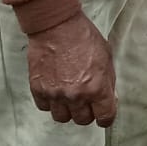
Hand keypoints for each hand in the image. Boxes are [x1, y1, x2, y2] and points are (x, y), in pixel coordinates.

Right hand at [26, 10, 116, 126]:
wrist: (57, 25)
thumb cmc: (84, 37)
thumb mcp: (106, 57)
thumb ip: (107, 81)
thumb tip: (108, 98)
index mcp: (97, 88)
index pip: (105, 117)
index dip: (106, 118)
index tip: (104, 116)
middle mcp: (76, 95)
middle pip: (83, 120)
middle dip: (87, 112)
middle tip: (87, 101)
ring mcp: (55, 94)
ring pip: (62, 118)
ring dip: (68, 110)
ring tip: (69, 97)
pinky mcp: (38, 89)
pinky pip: (45, 107)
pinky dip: (50, 102)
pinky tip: (55, 91)